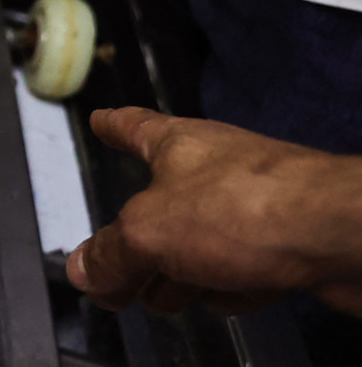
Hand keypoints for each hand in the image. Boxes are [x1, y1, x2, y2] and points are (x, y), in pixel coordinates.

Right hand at [67, 108, 361, 315]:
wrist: (341, 234)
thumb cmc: (246, 208)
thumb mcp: (148, 233)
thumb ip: (111, 254)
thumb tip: (84, 270)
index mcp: (177, 145)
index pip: (134, 127)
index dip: (113, 126)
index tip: (100, 120)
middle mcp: (217, 168)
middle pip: (165, 201)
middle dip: (141, 238)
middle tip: (121, 263)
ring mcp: (257, 205)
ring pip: (205, 239)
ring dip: (182, 271)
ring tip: (163, 299)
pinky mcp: (290, 242)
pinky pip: (248, 265)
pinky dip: (232, 284)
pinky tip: (226, 301)